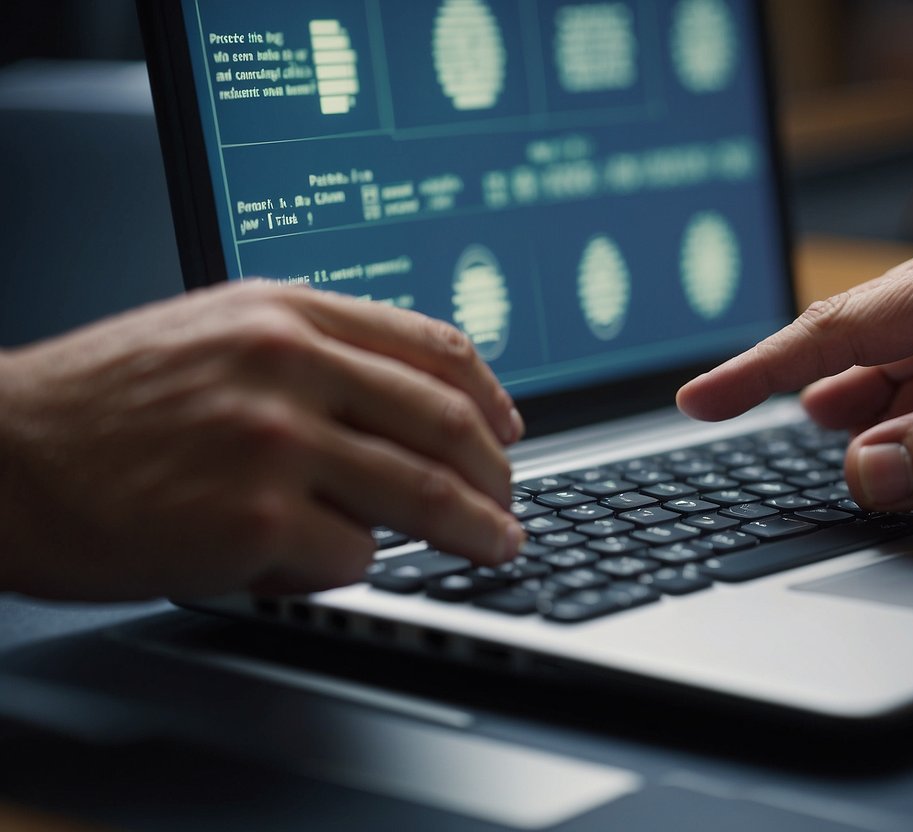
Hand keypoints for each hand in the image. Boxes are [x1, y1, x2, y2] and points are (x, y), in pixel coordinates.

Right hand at [0, 282, 524, 599]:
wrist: (4, 455)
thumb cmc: (107, 401)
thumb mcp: (218, 334)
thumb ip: (318, 350)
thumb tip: (416, 398)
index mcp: (288, 313)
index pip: (433, 347)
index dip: (489, 397)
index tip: (511, 431)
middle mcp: (289, 366)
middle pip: (444, 424)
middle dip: (498, 474)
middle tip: (513, 504)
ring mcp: (275, 443)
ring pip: (420, 494)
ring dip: (474, 529)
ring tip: (494, 544)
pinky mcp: (254, 521)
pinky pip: (353, 557)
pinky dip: (354, 565)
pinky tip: (320, 558)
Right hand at [678, 224, 912, 509]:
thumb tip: (863, 474)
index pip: (833, 331)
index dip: (757, 371)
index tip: (697, 401)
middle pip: (852, 353)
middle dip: (830, 408)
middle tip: (830, 456)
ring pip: (884, 373)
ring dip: (880, 420)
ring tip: (906, 456)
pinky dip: (909, 417)